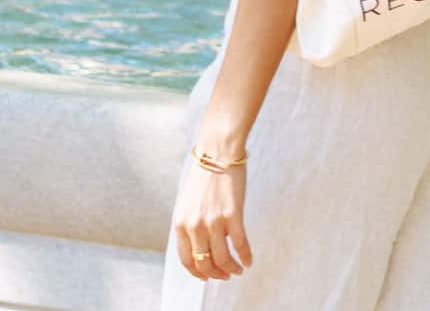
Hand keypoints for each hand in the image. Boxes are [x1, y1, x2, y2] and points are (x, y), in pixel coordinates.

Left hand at [173, 164, 252, 281]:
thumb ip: (190, 224)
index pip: (187, 260)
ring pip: (222, 259)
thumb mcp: (188, 203)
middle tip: (226, 276)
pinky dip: (245, 257)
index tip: (208, 276)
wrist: (218, 152)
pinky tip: (249, 261)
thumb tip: (201, 245)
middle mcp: (194, 226)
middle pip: (205, 263)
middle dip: (216, 274)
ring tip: (238, 270)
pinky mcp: (233, 215)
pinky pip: (240, 244)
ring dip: (231, 269)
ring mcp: (213, 221)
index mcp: (181, 224)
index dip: (198, 273)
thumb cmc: (205, 175)